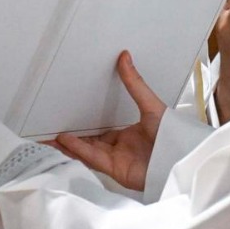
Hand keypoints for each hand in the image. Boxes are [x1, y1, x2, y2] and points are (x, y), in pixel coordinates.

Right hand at [49, 51, 163, 191]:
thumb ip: (135, 84)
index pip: (101, 129)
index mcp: (129, 133)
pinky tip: (64, 141)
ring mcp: (117, 160)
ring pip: (87, 151)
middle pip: (89, 141)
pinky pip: (93, 159)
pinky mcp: (116, 171)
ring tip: (47, 137)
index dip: (84, 124)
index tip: (68, 115)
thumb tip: (125, 57)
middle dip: (70, 137)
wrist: (182, 160)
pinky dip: (79, 150)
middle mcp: (120, 148)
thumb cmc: (173, 136)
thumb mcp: (151, 105)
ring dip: (68, 144)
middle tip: (50, 129)